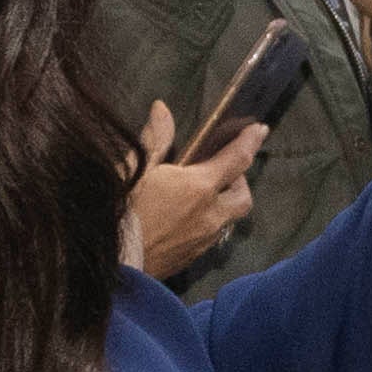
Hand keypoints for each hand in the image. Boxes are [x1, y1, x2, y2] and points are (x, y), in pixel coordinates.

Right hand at [119, 95, 256, 283]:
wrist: (110, 262)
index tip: (261, 129)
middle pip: (243, 197)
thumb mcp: (134, 168)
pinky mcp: (191, 258)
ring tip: (204, 195)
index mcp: (199, 186)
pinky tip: (187, 219)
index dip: (250, 141)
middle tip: (224, 170)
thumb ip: (154, 138)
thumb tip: (162, 108)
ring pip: (229, 219)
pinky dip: (209, 222)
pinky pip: (212, 237)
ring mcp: (203, 240)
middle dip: (240, 180)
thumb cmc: (120, 210)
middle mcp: (210, 214)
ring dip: (225, 204)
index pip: (237, 159)